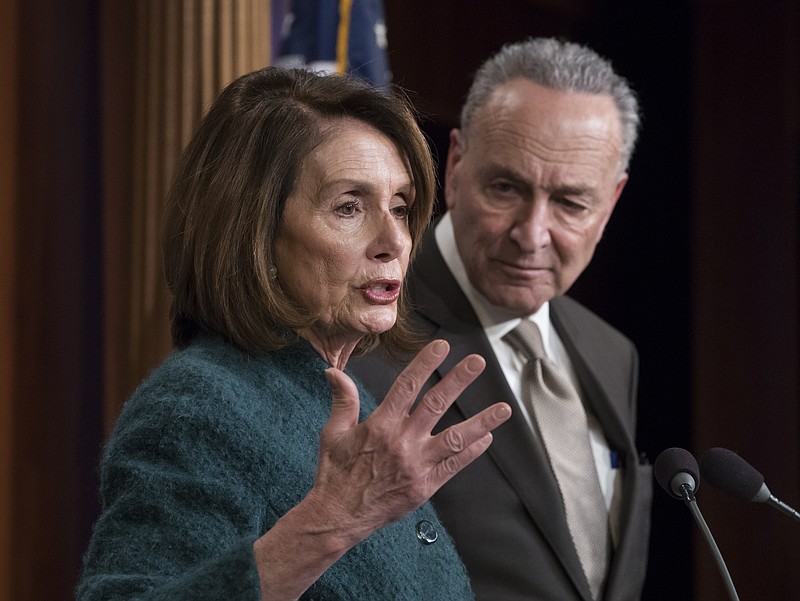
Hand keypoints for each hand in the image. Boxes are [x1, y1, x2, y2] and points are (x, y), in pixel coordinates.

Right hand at [308, 339, 511, 543]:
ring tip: (503, 409)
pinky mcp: (425, 486)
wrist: (338, 517)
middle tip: (477, 362)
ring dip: (481, 422)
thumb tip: (334, 372)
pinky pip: (454, 466)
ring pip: (455, 438)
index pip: (407, 386)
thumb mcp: (333, 433)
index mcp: (380, 425)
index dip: (425, 364)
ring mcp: (417, 465)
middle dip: (459, 380)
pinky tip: (486, 439)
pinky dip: (472, 452)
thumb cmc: (335, 474)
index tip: (441, 346)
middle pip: (437, 404)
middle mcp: (402, 442)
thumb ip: (343, 401)